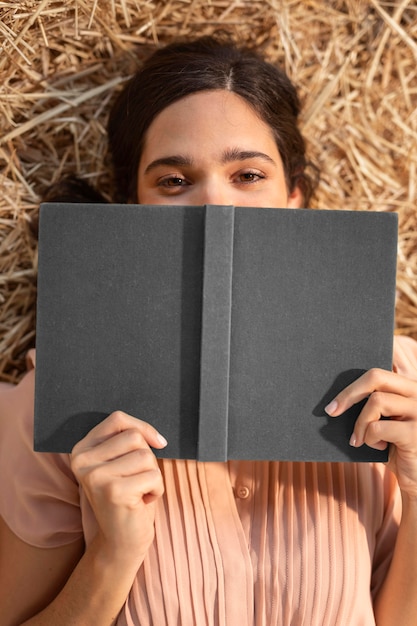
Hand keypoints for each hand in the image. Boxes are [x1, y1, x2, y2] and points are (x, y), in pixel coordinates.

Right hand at [70, 411, 166, 562]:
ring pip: (145, 456)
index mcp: (81, 449)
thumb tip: (157, 437)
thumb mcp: (120, 463)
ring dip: (153, 475)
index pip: (117, 419)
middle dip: (148, 457)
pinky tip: (142, 502)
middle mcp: (82, 461)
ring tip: (139, 491)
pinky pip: (153, 476)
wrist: (121, 542)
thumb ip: (127, 442)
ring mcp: (96, 476)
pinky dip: (157, 490)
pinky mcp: (114, 491)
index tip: (157, 443)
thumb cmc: (127, 497)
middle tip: (138, 479)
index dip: (143, 427)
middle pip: (134, 436)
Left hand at [325, 369, 416, 496]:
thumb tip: (337, 397)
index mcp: (410, 387)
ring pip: (376, 401)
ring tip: (360, 439)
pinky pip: (378, 427)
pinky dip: (370, 438)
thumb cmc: (396, 448)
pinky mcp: (415, 432)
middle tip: (331, 411)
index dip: (354, 382)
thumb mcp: (386, 421)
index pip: (379, 371)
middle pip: (376, 377)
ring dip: (360, 423)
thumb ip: (374, 404)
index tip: (334, 399)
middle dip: (348, 394)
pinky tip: (378, 448)